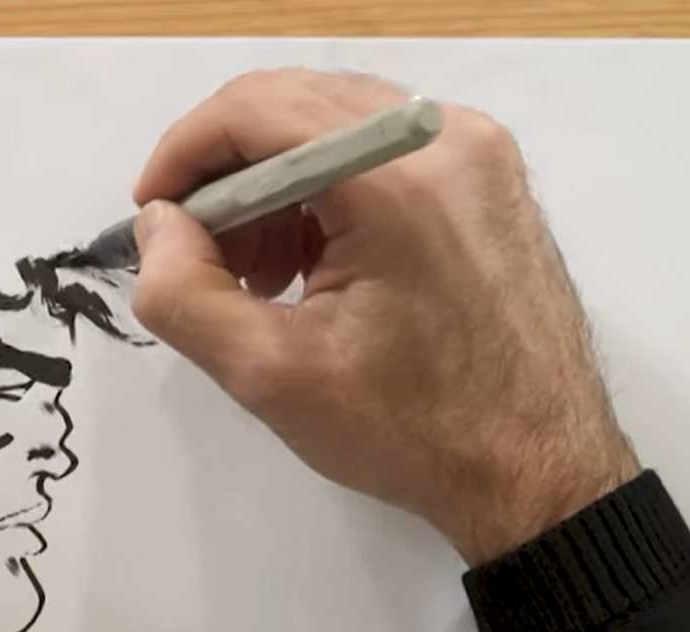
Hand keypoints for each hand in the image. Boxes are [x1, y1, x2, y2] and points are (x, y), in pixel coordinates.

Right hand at [130, 69, 639, 565]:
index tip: (150, 218)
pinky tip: (311, 267)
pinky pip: (380, 149)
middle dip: (228, 173)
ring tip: (256, 276)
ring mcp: (478, 150)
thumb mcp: (270, 374)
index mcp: (396, 177)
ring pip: (334, 123)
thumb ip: (186, 292)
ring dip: (274, 184)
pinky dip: (326, 192)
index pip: (256, 109)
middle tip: (198, 255)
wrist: (539, 470)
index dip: (184, 154)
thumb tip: (156, 227)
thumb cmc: (412, 431)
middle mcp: (446, 136)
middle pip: (294, 103)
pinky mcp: (489, 175)